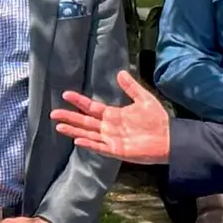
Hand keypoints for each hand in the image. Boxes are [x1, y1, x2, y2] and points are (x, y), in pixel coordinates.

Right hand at [51, 71, 171, 163]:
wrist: (169, 138)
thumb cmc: (157, 120)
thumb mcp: (144, 99)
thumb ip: (131, 87)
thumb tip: (120, 72)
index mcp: (113, 115)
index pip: (91, 107)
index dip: (79, 101)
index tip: (66, 94)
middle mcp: (109, 127)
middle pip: (85, 121)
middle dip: (69, 116)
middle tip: (53, 113)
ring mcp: (111, 139)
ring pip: (88, 134)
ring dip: (74, 130)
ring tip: (58, 126)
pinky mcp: (117, 150)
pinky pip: (99, 147)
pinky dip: (89, 143)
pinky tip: (77, 140)